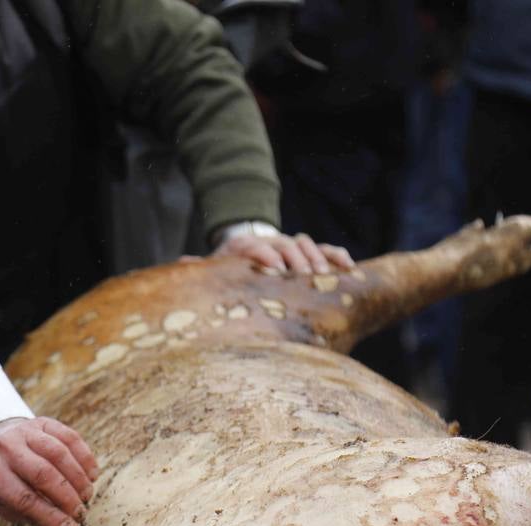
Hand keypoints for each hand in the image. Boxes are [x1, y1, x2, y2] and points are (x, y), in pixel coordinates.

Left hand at [0, 417, 97, 525]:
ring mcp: (25, 431)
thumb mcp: (1, 502)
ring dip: (78, 478)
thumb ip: (29, 514)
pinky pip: (70, 437)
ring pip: (59, 454)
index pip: (23, 499)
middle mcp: (5, 448)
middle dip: (67, 498)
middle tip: (80, 514)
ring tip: (86, 496)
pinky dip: (85, 458)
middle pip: (44, 474)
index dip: (50, 517)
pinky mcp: (43, 422)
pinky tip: (91, 475)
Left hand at [213, 231, 353, 274]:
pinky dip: (338, 256)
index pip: (258, 248)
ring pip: (308, 245)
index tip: (274, 270)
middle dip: (296, 260)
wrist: (244, 244)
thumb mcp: (214, 265)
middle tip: (304, 278)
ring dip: (317, 260)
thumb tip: (181, 263)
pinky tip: (349, 268)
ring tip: (324, 277)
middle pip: (287, 245)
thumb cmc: (229, 265)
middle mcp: (271, 242)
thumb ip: (199, 266)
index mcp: (246, 246)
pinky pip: (326, 249)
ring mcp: (291, 245)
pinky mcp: (307, 251)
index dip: (266, 256)